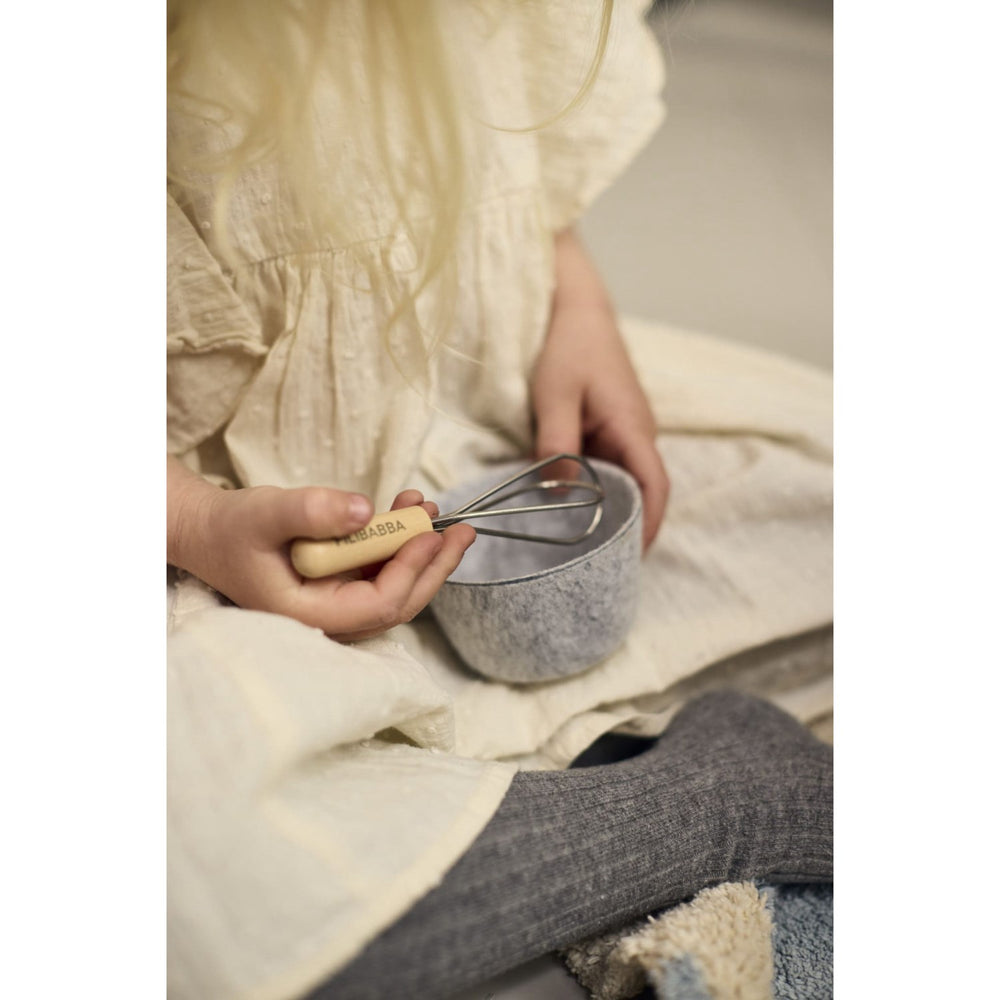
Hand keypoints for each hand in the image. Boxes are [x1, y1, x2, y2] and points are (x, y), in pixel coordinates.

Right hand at [167, 458, 474, 640]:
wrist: (209, 531)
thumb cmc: (231, 528)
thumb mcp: (266, 512)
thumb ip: (312, 511)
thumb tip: (365, 511)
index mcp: (309, 615)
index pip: (378, 605)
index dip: (411, 571)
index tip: (431, 534)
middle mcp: (329, 618)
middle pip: (399, 603)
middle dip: (434, 566)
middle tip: (461, 531)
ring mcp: (337, 602)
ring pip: (395, 585)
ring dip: (418, 548)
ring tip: (428, 506)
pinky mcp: (341, 585)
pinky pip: (381, 569)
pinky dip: (398, 541)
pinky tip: (406, 509)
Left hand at [531, 231, 668, 548]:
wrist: (575, 306)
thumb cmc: (567, 347)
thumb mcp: (554, 397)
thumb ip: (557, 445)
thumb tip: (560, 493)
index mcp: (633, 427)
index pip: (653, 488)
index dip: (647, 526)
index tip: (630, 558)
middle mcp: (638, 432)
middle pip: (641, 491)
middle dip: (626, 526)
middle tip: (597, 561)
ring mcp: (626, 428)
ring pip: (622, 478)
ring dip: (608, 506)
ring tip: (582, 540)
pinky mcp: (610, 424)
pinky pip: (607, 463)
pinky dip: (594, 485)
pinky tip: (568, 501)